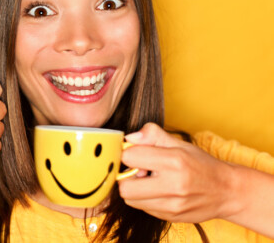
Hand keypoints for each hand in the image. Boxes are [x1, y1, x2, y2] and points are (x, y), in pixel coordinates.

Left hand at [118, 123, 235, 222]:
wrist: (227, 191)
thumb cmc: (201, 164)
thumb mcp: (179, 143)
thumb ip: (152, 135)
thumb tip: (129, 138)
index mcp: (174, 161)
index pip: (130, 157)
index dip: (128, 153)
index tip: (136, 153)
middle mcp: (173, 185)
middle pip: (125, 187)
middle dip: (126, 176)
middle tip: (139, 171)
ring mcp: (172, 205)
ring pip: (131, 200)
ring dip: (134, 189)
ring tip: (149, 181)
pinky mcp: (171, 217)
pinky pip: (143, 208)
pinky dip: (144, 199)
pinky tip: (158, 191)